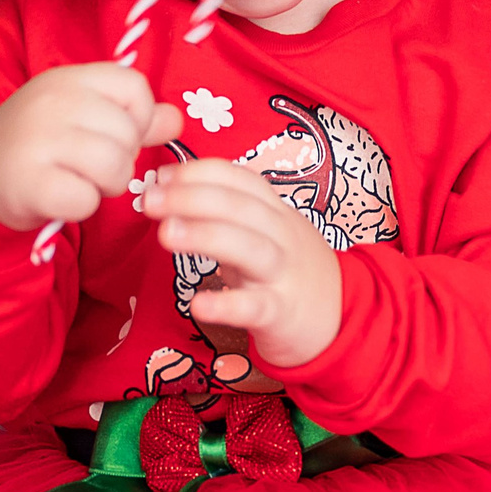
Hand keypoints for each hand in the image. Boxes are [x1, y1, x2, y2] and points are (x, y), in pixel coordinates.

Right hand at [0, 64, 183, 230]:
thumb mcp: (84, 115)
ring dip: (106, 185)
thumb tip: (175, 120)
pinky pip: (86, 199)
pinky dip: (81, 206)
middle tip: (89, 165)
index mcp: (70, 78)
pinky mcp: (30, 182)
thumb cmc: (41, 143)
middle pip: (128, 134)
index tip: (115, 133)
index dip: (138, 118)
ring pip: (114, 167)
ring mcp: (39, 141)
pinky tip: (61, 196)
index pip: (135, 87)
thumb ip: (132, 116)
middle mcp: (53, 102)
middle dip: (122, 159)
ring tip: (80, 180)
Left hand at [141, 161, 342, 368]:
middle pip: (242, 207)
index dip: (200, 173)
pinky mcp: (282, 313)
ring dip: (206, 236)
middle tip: (150, 201)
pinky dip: (227, 304)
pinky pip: (255, 307)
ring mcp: (284, 274)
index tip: (161, 176)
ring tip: (166, 234)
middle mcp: (282, 236)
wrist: (340, 318)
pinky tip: (198, 303)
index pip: (241, 179)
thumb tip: (166, 188)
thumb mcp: (264, 233)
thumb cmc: (287, 271)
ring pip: (250, 248)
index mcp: (275, 211)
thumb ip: (223, 214)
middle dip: (192, 197)